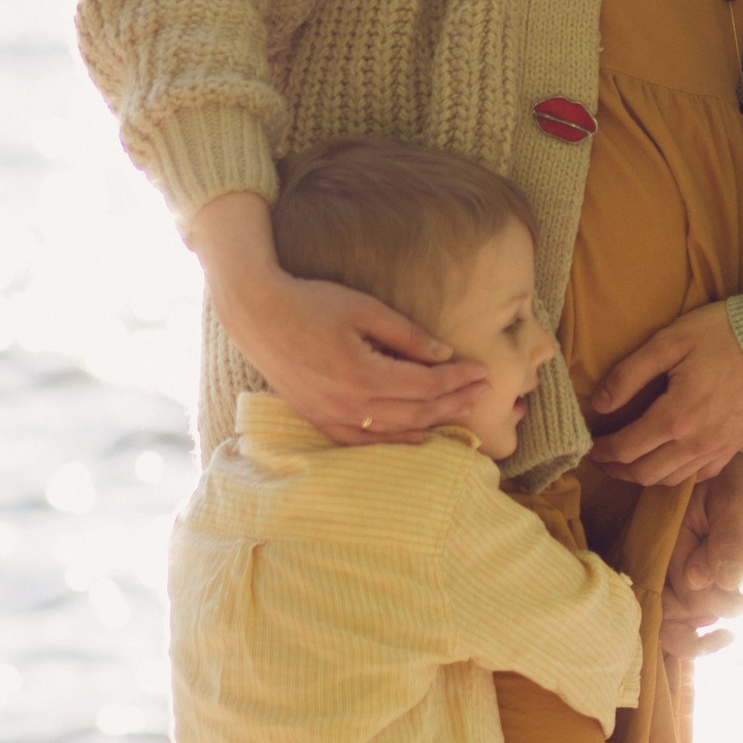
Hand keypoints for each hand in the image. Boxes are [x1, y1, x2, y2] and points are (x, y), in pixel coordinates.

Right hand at [188, 189, 489, 449]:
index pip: (426, 385)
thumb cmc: (311, 302)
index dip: (458, 380)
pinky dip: (394, 440)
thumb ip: (406, 335)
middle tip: (484, 392)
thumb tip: (444, 354)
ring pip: (394, 430)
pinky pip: (363, 440)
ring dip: (432, 422)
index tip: (483, 372)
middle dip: (455, 402)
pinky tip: (416, 437)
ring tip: (461, 411)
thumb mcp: (364, 308)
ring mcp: (332, 416)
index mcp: (364, 375)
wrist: (258, 314)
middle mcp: (350, 404)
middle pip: (417, 411)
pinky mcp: (319, 418)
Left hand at [590, 305, 742, 488]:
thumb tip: (601, 405)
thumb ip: (628, 375)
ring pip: (672, 480)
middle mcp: (696, 443)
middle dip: (617, 470)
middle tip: (602, 459)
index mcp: (675, 417)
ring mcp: (718, 449)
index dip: (602, 452)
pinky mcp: (734, 447)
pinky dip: (677, 475)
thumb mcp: (667, 343)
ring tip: (629, 462)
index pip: (626, 449)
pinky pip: (700, 476)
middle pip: (645, 474)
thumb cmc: (720, 334)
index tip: (589, 446)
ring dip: (644, 475)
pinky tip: (668, 461)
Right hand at [658, 474, 742, 664]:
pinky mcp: (684, 583)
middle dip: (713, 618)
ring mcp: (672, 578)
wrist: (733, 471)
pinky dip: (704, 629)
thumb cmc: (731, 480)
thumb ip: (725, 541)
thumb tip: (716, 582)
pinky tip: (731, 621)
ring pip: (672, 627)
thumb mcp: (732, 500)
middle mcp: (663, 569)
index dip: (720, 602)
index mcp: (668, 547)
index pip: (688, 596)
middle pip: (673, 620)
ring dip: (706, 632)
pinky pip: (681, 621)